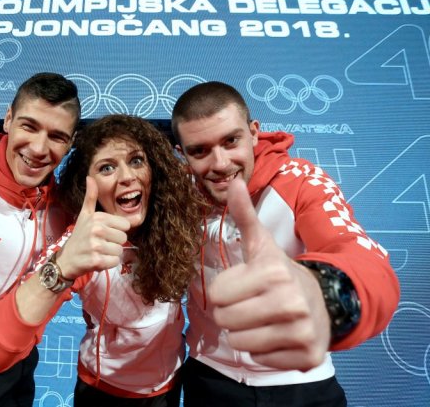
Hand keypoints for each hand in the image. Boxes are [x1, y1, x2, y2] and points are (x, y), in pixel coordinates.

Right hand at [57, 176, 130, 278]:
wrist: (66, 259)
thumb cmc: (79, 237)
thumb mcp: (84, 215)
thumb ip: (90, 197)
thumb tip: (90, 177)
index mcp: (97, 218)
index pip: (125, 225)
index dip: (116, 231)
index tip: (104, 234)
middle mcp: (97, 229)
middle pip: (124, 239)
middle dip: (114, 243)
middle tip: (100, 244)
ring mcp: (96, 245)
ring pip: (120, 251)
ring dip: (111, 254)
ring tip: (98, 252)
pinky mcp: (96, 260)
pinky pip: (115, 262)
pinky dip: (108, 264)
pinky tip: (98, 260)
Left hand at [208, 177, 330, 370]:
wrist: (325, 301)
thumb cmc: (280, 273)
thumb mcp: (262, 245)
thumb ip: (244, 215)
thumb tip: (233, 181)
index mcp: (273, 272)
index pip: (217, 296)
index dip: (225, 291)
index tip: (242, 287)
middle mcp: (290, 302)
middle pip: (225, 321)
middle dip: (231, 313)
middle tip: (250, 305)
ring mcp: (302, 332)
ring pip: (239, 343)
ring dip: (245, 333)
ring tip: (262, 320)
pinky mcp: (308, 357)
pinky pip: (260, 361)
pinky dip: (265, 351)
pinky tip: (278, 335)